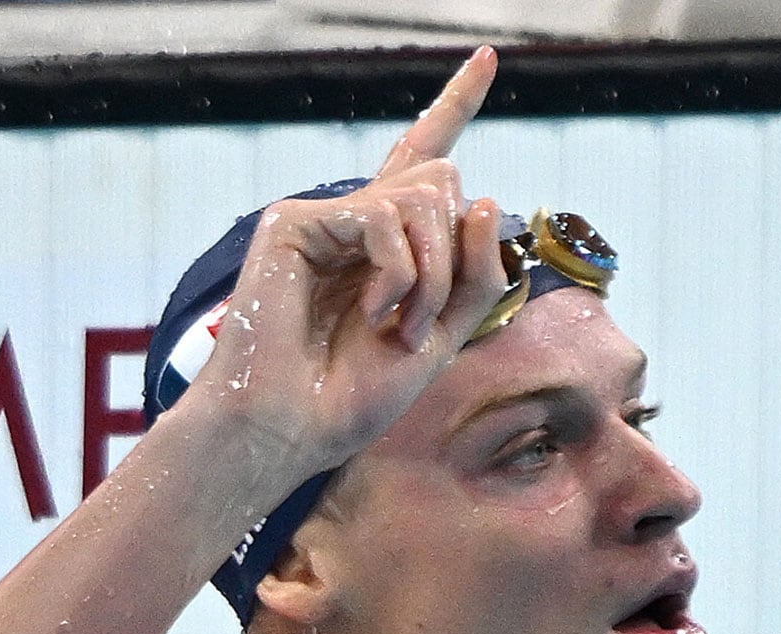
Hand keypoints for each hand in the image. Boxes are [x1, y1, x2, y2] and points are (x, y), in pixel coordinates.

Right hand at [181, 46, 510, 481]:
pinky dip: (399, 272)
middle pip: (446, 184)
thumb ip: (477, 275)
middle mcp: (356, 221)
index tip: (489, 58)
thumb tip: (487, 197)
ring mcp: (325, 218)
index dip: (455, 105)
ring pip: (427, 197)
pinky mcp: (295, 222)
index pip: (424, 160)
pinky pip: (384, 217)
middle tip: (424, 320)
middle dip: (457, 258)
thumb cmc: (353, 394)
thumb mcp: (443, 336)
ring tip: (399, 321)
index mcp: (389, 244)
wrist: (292, 428)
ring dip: (434, 273)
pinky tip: (375, 310)